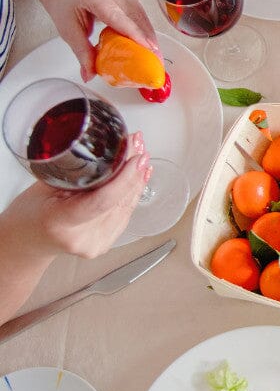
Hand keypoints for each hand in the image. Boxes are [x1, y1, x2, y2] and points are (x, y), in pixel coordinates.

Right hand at [6, 133, 148, 258]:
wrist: (27, 239)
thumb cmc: (30, 212)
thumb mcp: (42, 186)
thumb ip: (73, 173)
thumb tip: (108, 150)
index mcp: (60, 222)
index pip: (101, 200)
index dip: (124, 178)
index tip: (136, 157)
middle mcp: (81, 237)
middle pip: (118, 202)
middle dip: (133, 171)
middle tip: (139, 146)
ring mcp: (95, 244)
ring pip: (126, 208)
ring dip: (137, 180)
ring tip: (141, 156)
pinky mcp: (105, 244)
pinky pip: (125, 215)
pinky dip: (133, 194)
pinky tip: (140, 177)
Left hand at [40, 0, 158, 81]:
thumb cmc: (65, 7)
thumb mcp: (68, 31)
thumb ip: (82, 53)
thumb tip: (89, 74)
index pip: (118, 17)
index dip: (135, 34)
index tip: (150, 49)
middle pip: (135, 16)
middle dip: (147, 40)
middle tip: (156, 61)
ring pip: (142, 15)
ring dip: (149, 36)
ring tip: (155, 55)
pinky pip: (141, 13)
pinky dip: (145, 29)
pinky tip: (149, 43)